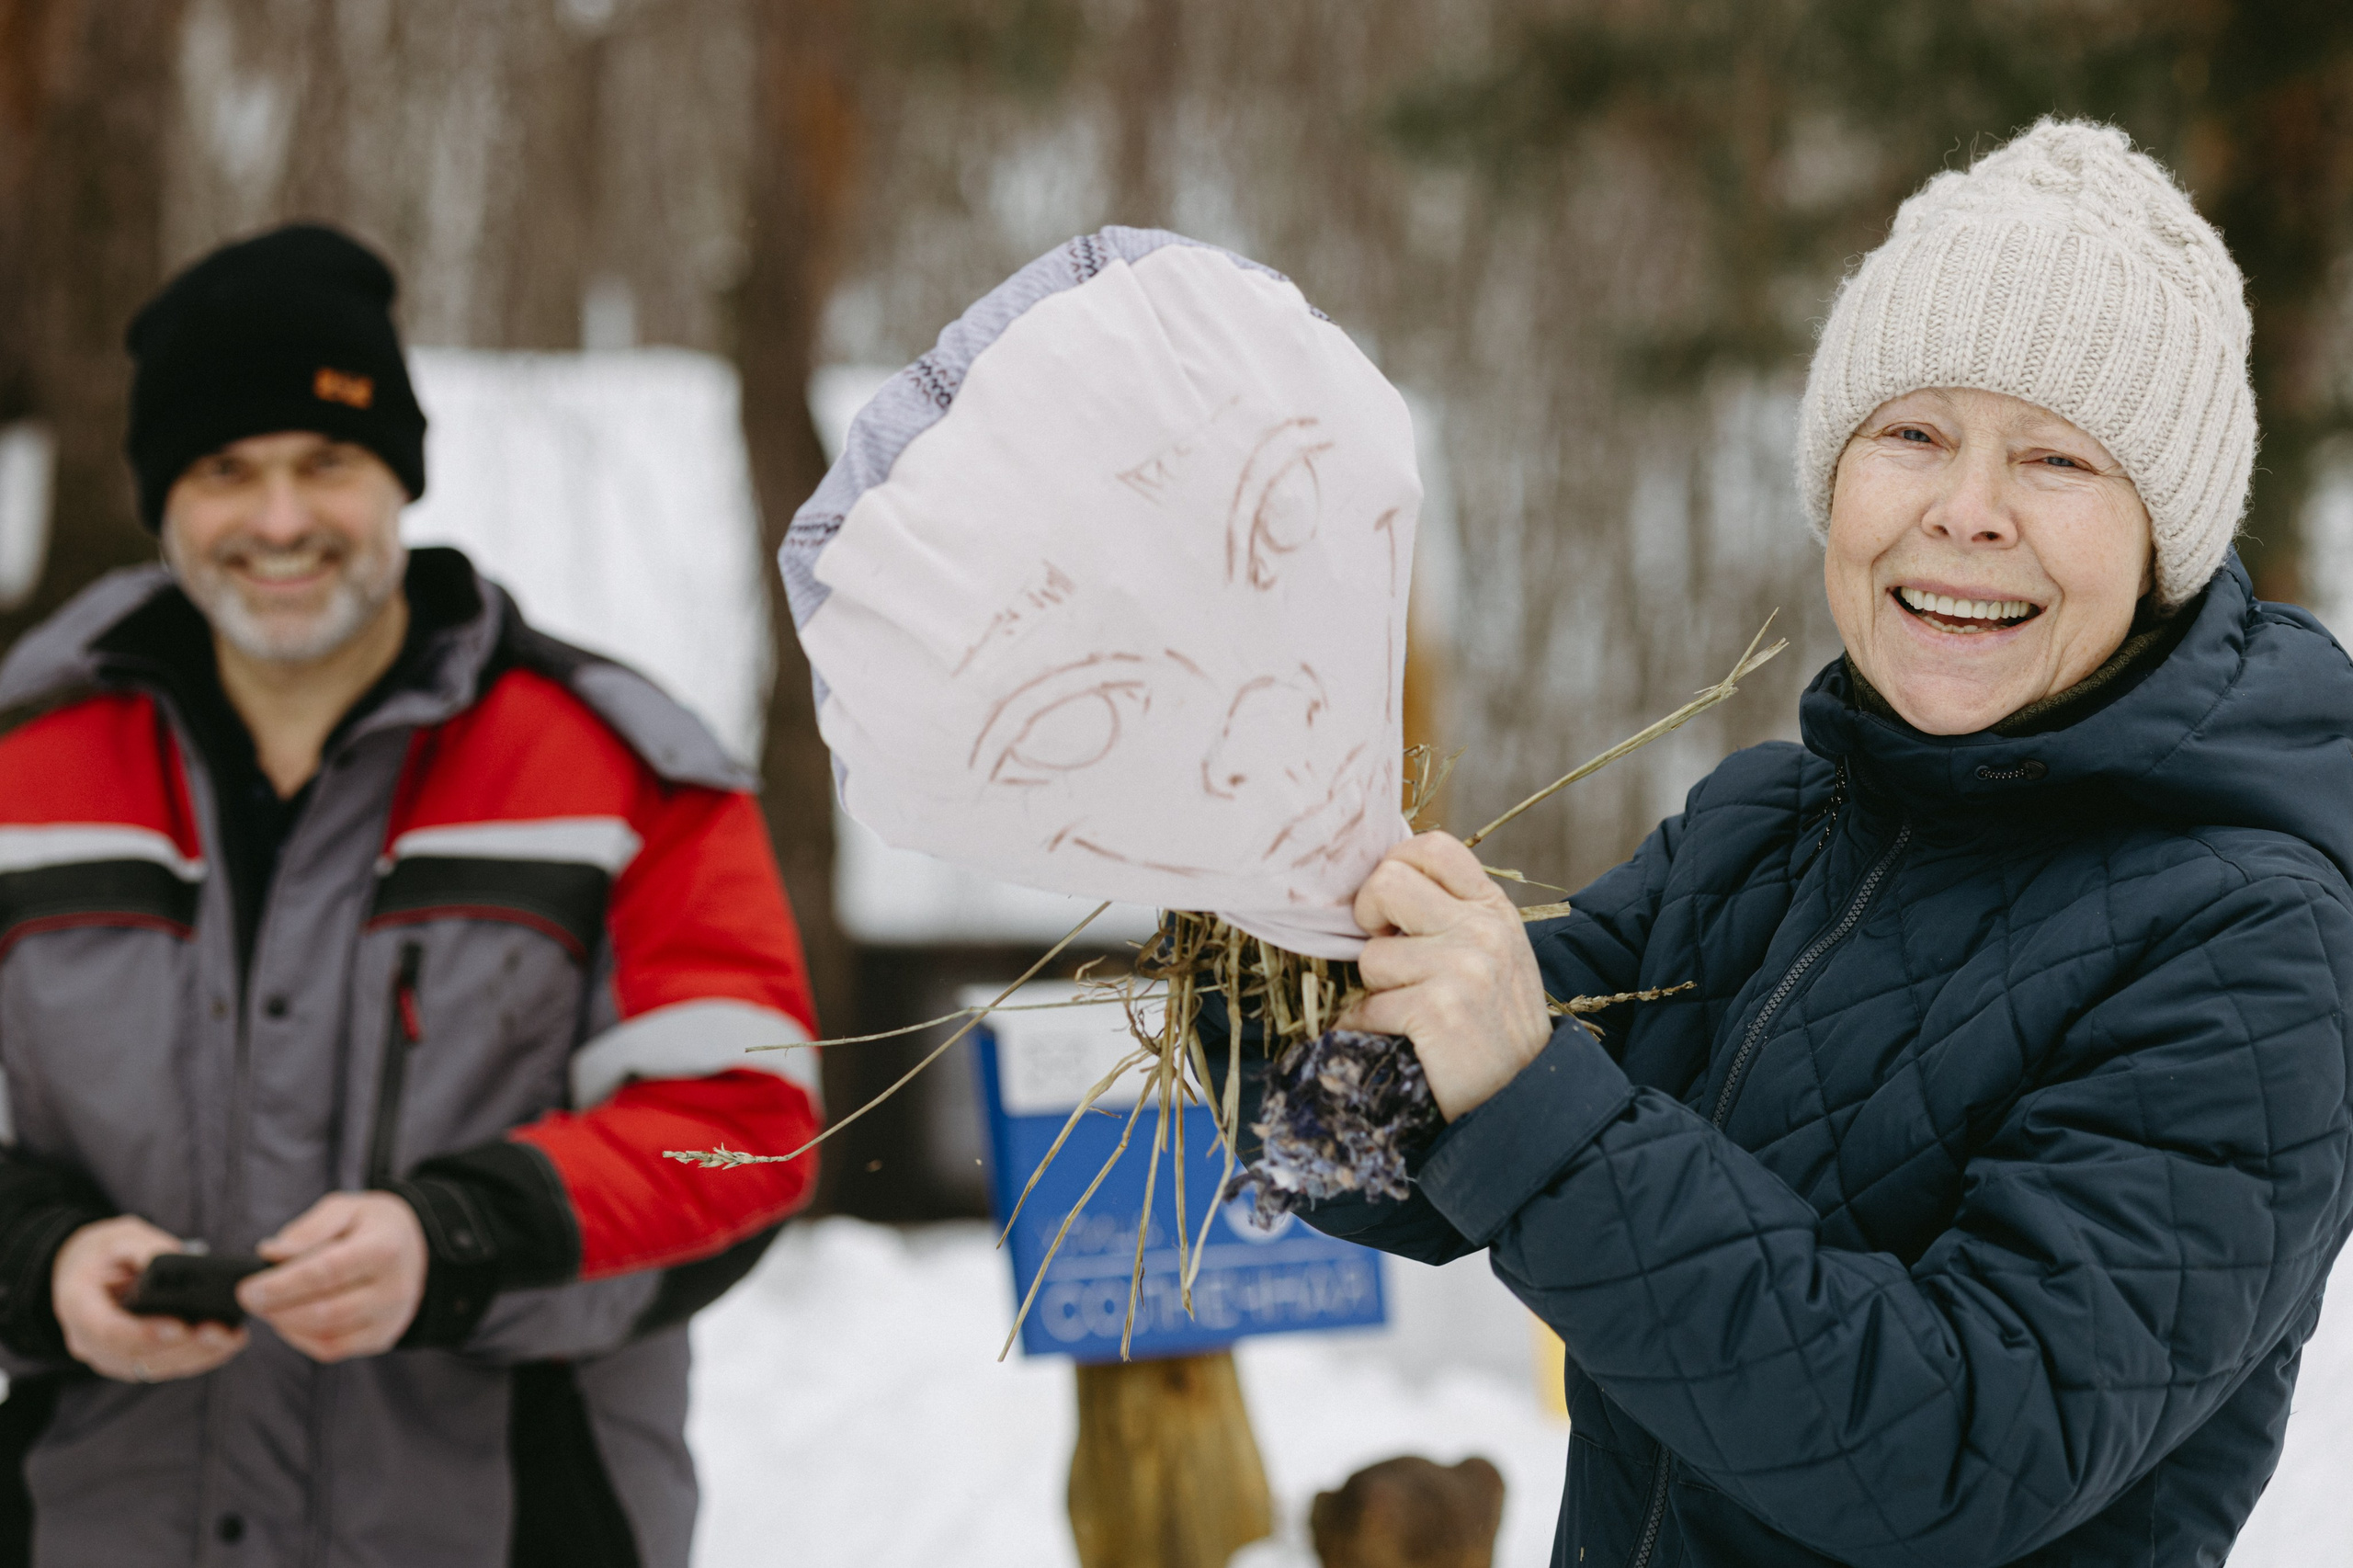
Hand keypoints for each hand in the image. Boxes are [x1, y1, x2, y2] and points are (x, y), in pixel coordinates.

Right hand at [53, 1216, 247, 1382]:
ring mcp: (109, 1355)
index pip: (106, 1330)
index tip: (179, 1327)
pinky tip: (229, 1343)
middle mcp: (87, 1340)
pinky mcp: (132, 1361)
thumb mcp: (121, 1238)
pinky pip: (164, 1367)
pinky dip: (199, 1357)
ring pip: (153, 1368)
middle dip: (182, 1347)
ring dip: (197, 1356)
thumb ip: (146, 1248)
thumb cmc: (106, 1252)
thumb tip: (181, 1259)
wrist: (88, 1272)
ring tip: (232, 1337)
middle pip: (135, 1356)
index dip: (142, 1334)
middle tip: (220, 1332)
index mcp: (76, 1304)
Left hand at [238, 1192, 426, 1362]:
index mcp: (385, 1248)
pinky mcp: (381, 1337)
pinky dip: (301, 1338)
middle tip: (248, 1299)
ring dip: (286, 1324)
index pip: (328, 1271)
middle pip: (325, 1310)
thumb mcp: (347, 1208)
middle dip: (277, 1308)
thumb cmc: (373, 1225)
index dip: (283, 1284)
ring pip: (326, 1335)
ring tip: (267, 1306)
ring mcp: (390, 1318)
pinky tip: (288, 1320)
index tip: (247, 1288)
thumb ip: (309, 1228)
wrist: (419, 1250)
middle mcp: (393, 1288)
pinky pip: (332, 1349)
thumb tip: (270, 1253)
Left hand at [1343, 832, 1554, 1121]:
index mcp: (1493, 910)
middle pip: (1386, 882)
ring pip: (1369, 955)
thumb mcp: (1491, 957)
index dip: (1394, 866)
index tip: (1389, 907)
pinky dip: (1368, 1029)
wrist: (1524, 1100)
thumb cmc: (1494, 1028)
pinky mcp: (1439, 1009)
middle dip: (1367, 919)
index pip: (1433, 847)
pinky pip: (1366, 1007)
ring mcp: (1464, 967)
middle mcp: (1483, 929)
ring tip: (1410, 1013)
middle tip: (1383, 954)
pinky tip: (1401, 1042)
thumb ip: (1451, 917)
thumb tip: (1380, 881)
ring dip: (1374, 990)